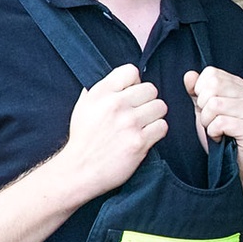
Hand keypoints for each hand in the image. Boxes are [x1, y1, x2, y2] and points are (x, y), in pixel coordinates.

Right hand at [57, 64, 168, 198]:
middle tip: (138, 114)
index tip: (131, 94)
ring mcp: (129, 123)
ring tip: (141, 126)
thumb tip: (122, 78)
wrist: (79, 170)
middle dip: (147, 101)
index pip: (131, 71)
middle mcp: (115, 105)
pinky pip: (163, 126)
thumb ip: (102, 89)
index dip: (135, 83)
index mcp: (101, 93)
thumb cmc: (84, 139)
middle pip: (151, 89)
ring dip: (154, 117)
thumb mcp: (84, 106)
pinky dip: (157, 132)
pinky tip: (145, 137)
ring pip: (160, 107)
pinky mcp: (139, 141)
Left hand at [185, 67, 242, 180]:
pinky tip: (221, 137)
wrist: (233, 163)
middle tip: (211, 120)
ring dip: (207, 122)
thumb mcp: (203, 109)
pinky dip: (213, 133)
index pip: (211, 73)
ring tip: (216, 130)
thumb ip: (196, 90)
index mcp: (239, 86)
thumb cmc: (220, 135)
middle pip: (212, 87)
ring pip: (214, 105)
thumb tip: (189, 75)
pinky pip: (219, 123)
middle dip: (203, 107)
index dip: (200, 91)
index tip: (207, 107)